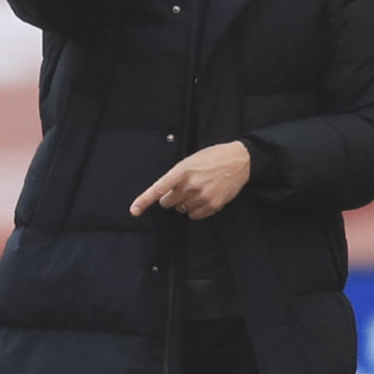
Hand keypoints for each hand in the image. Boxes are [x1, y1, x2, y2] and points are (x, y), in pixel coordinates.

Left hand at [132, 141, 251, 219]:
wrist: (240, 161)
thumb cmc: (213, 158)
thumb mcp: (191, 160)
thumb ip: (176, 176)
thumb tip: (164, 194)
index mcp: (182, 171)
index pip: (158, 188)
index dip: (144, 200)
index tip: (134, 211)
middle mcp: (191, 185)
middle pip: (167, 202)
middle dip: (170, 197)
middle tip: (182, 188)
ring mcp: (202, 197)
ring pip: (181, 209)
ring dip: (184, 203)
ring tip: (198, 190)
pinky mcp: (213, 205)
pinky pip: (194, 215)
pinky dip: (195, 210)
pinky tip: (204, 198)